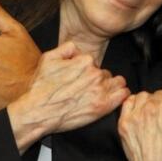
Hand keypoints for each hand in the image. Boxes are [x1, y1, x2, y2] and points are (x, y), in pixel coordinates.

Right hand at [7, 42, 128, 151]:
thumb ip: (66, 48)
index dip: (88, 71)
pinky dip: (120, 95)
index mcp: (84, 61)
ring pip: (118, 83)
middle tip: (86, 89)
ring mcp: (100, 90)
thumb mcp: (48, 58)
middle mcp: (95, 74)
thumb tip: (77, 48)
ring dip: (111, 87)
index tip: (81, 78)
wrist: (37, 112)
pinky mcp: (103, 105)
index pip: (95, 62)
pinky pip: (123, 94)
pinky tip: (112, 98)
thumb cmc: (41, 89)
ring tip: (98, 94)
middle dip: (99, 80)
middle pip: (106, 73)